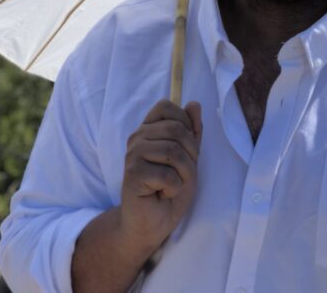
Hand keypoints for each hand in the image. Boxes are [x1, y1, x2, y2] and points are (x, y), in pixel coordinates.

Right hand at [119, 99, 201, 250]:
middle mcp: (137, 137)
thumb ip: (192, 131)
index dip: (185, 124)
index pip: (166, 106)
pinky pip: (167, 175)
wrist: (153, 223)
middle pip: (176, 129)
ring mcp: (132, 155)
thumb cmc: (170, 188)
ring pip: (173, 151)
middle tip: (183, 173)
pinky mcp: (132, 175)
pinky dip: (175, 187)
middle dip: (191, 154)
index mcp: (148, 129)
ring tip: (174, 184)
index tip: (187, 147)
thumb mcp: (189, 157)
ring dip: (184, 173)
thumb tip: (194, 104)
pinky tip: (164, 193)